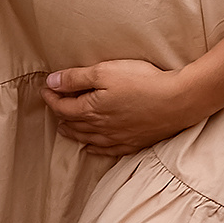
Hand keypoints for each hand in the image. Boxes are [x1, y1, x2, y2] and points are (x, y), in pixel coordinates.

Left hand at [41, 60, 196, 154]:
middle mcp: (101, 128)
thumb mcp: (105, 72)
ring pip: (87, 139)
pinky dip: (94, 149)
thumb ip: (76, 78)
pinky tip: (91, 148)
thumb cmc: (142, 82)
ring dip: (73, 132)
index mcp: (91, 110)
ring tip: (64, 128)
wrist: (177, 101)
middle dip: (59, 114)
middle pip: (73, 124)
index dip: (51, 97)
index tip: (45, 89)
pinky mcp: (133, 143)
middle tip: (53, 106)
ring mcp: (117, 138)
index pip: (62, 107)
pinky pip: (107, 150)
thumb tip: (51, 83)